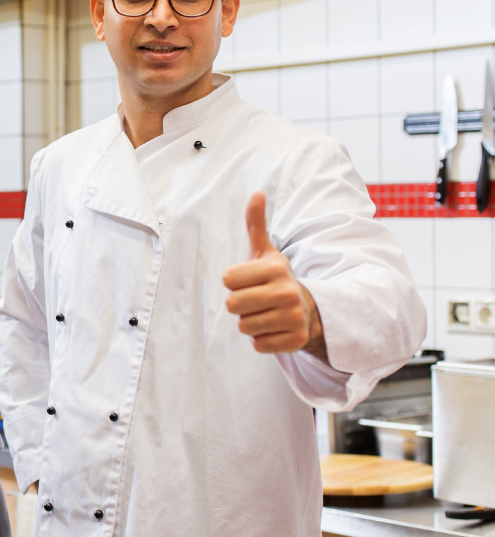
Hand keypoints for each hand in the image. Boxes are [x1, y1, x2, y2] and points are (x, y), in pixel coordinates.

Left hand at [223, 192, 328, 362]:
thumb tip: (257, 192)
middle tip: (257, 299)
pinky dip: (262, 340)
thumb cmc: (276, 279)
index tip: (250, 281)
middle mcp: (287, 292)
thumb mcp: (265, 251)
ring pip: (244, 326)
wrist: (309, 309)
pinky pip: (258, 345)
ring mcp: (293, 318)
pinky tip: (275, 328)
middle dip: (239, 304)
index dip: (234, 282)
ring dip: (250, 322)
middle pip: (232, 305)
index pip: (227, 280)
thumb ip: (256, 224)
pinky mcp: (295, 341)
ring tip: (267, 313)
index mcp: (275, 268)